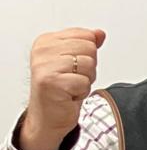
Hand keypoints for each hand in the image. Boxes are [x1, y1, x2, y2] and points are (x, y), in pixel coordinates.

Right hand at [20, 28, 106, 149]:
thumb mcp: (75, 61)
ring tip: (71, 86)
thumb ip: (87, 44)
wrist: (48, 116)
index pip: (86, 35)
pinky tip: (69, 95)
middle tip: (73, 78)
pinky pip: (84, 82)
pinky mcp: (51, 83)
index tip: (73, 66)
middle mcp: (42, 51)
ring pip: (89, 65)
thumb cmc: (61, 89)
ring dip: (86, 80)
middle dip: (89, 68)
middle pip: (89, 49)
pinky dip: (82, 92)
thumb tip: (99, 33)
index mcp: (46, 41)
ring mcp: (44, 66)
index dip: (87, 54)